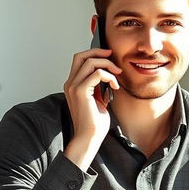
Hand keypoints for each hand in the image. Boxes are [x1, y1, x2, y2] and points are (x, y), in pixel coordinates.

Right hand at [63, 48, 121, 169]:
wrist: (89, 137)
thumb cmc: (94, 123)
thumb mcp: (98, 100)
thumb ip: (99, 87)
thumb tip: (109, 75)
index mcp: (73, 85)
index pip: (80, 60)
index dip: (94, 54)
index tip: (109, 57)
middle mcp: (70, 83)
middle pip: (81, 56)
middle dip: (98, 52)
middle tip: (112, 55)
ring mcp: (74, 87)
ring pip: (90, 61)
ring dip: (107, 64)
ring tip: (117, 74)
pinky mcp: (80, 91)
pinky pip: (97, 74)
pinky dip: (109, 76)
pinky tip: (115, 86)